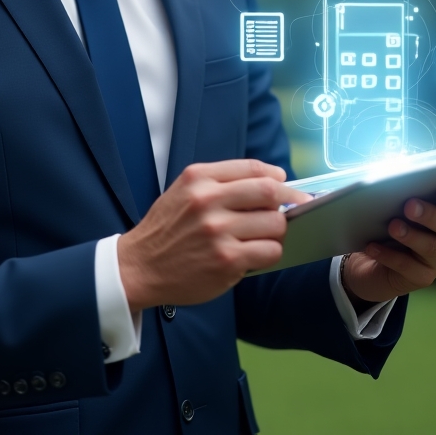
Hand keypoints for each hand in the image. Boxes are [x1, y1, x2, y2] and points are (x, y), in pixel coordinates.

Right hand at [117, 159, 310, 312]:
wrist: (139, 266)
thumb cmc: (166, 229)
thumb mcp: (183, 191)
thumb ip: (220, 183)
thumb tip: (270, 183)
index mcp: (198, 178)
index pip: (251, 168)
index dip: (275, 176)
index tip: (284, 182)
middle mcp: (208, 201)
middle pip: (268, 192)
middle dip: (289, 199)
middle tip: (296, 205)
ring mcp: (218, 232)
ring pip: (274, 224)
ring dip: (278, 230)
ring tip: (267, 235)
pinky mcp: (226, 261)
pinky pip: (269, 252)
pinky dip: (270, 252)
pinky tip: (257, 254)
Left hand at [343, 181, 435, 303]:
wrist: (378, 255)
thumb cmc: (396, 215)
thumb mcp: (402, 199)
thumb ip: (407, 186)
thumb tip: (393, 173)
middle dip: (431, 215)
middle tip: (410, 205)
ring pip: (431, 247)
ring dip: (411, 236)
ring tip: (393, 226)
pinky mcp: (423, 276)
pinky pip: (408, 267)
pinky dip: (388, 255)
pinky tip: (372, 246)